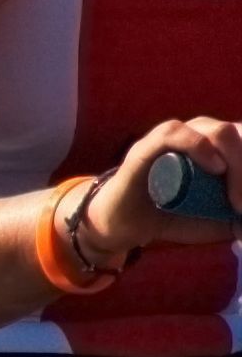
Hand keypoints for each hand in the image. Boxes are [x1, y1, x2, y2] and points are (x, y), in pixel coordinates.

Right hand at [81, 117, 241, 256]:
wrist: (125, 225)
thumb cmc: (171, 217)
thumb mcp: (215, 221)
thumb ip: (236, 219)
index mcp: (217, 146)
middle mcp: (199, 134)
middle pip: (238, 134)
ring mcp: (173, 138)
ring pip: (216, 131)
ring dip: (236, 161)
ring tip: (236, 195)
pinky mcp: (146, 147)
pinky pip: (174, 133)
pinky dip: (199, 146)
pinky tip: (216, 167)